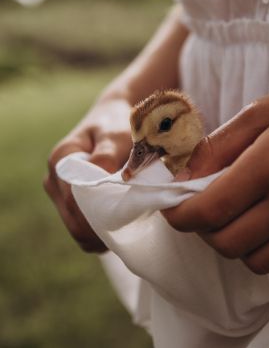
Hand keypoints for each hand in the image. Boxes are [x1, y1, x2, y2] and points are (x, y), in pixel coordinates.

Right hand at [44, 99, 131, 252]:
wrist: (113, 116)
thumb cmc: (116, 123)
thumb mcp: (116, 134)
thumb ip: (107, 157)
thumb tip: (102, 183)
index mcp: (61, 160)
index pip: (74, 201)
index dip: (98, 216)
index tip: (128, 219)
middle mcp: (54, 178)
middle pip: (73, 220)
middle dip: (101, 230)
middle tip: (133, 227)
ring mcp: (59, 192)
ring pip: (77, 228)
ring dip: (101, 232)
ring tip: (129, 224)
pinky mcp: (70, 201)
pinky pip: (81, 227)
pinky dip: (99, 231)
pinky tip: (119, 224)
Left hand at [164, 84, 268, 276]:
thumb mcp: (260, 113)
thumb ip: (216, 147)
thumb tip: (180, 179)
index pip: (210, 210)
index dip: (180, 215)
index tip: (171, 208)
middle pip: (228, 243)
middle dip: (205, 229)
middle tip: (205, 206)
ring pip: (255, 261)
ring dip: (236, 241)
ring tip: (240, 212)